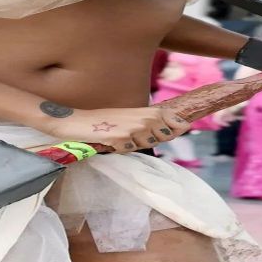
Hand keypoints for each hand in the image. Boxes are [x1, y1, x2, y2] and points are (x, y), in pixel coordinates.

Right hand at [39, 106, 190, 153]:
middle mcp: (144, 118)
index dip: (180, 126)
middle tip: (133, 133)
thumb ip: (149, 124)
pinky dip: (121, 148)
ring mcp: (134, 129)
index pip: (175, 121)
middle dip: (154, 138)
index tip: (184, 126)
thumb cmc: (104, 121)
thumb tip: (171, 130)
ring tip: (120, 135)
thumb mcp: (129, 118)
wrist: (78, 121)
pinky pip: (128, 150)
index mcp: (147, 111)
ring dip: (135, 144)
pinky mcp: (121, 138)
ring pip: (146, 144)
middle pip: (163, 137)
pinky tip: (111, 140)